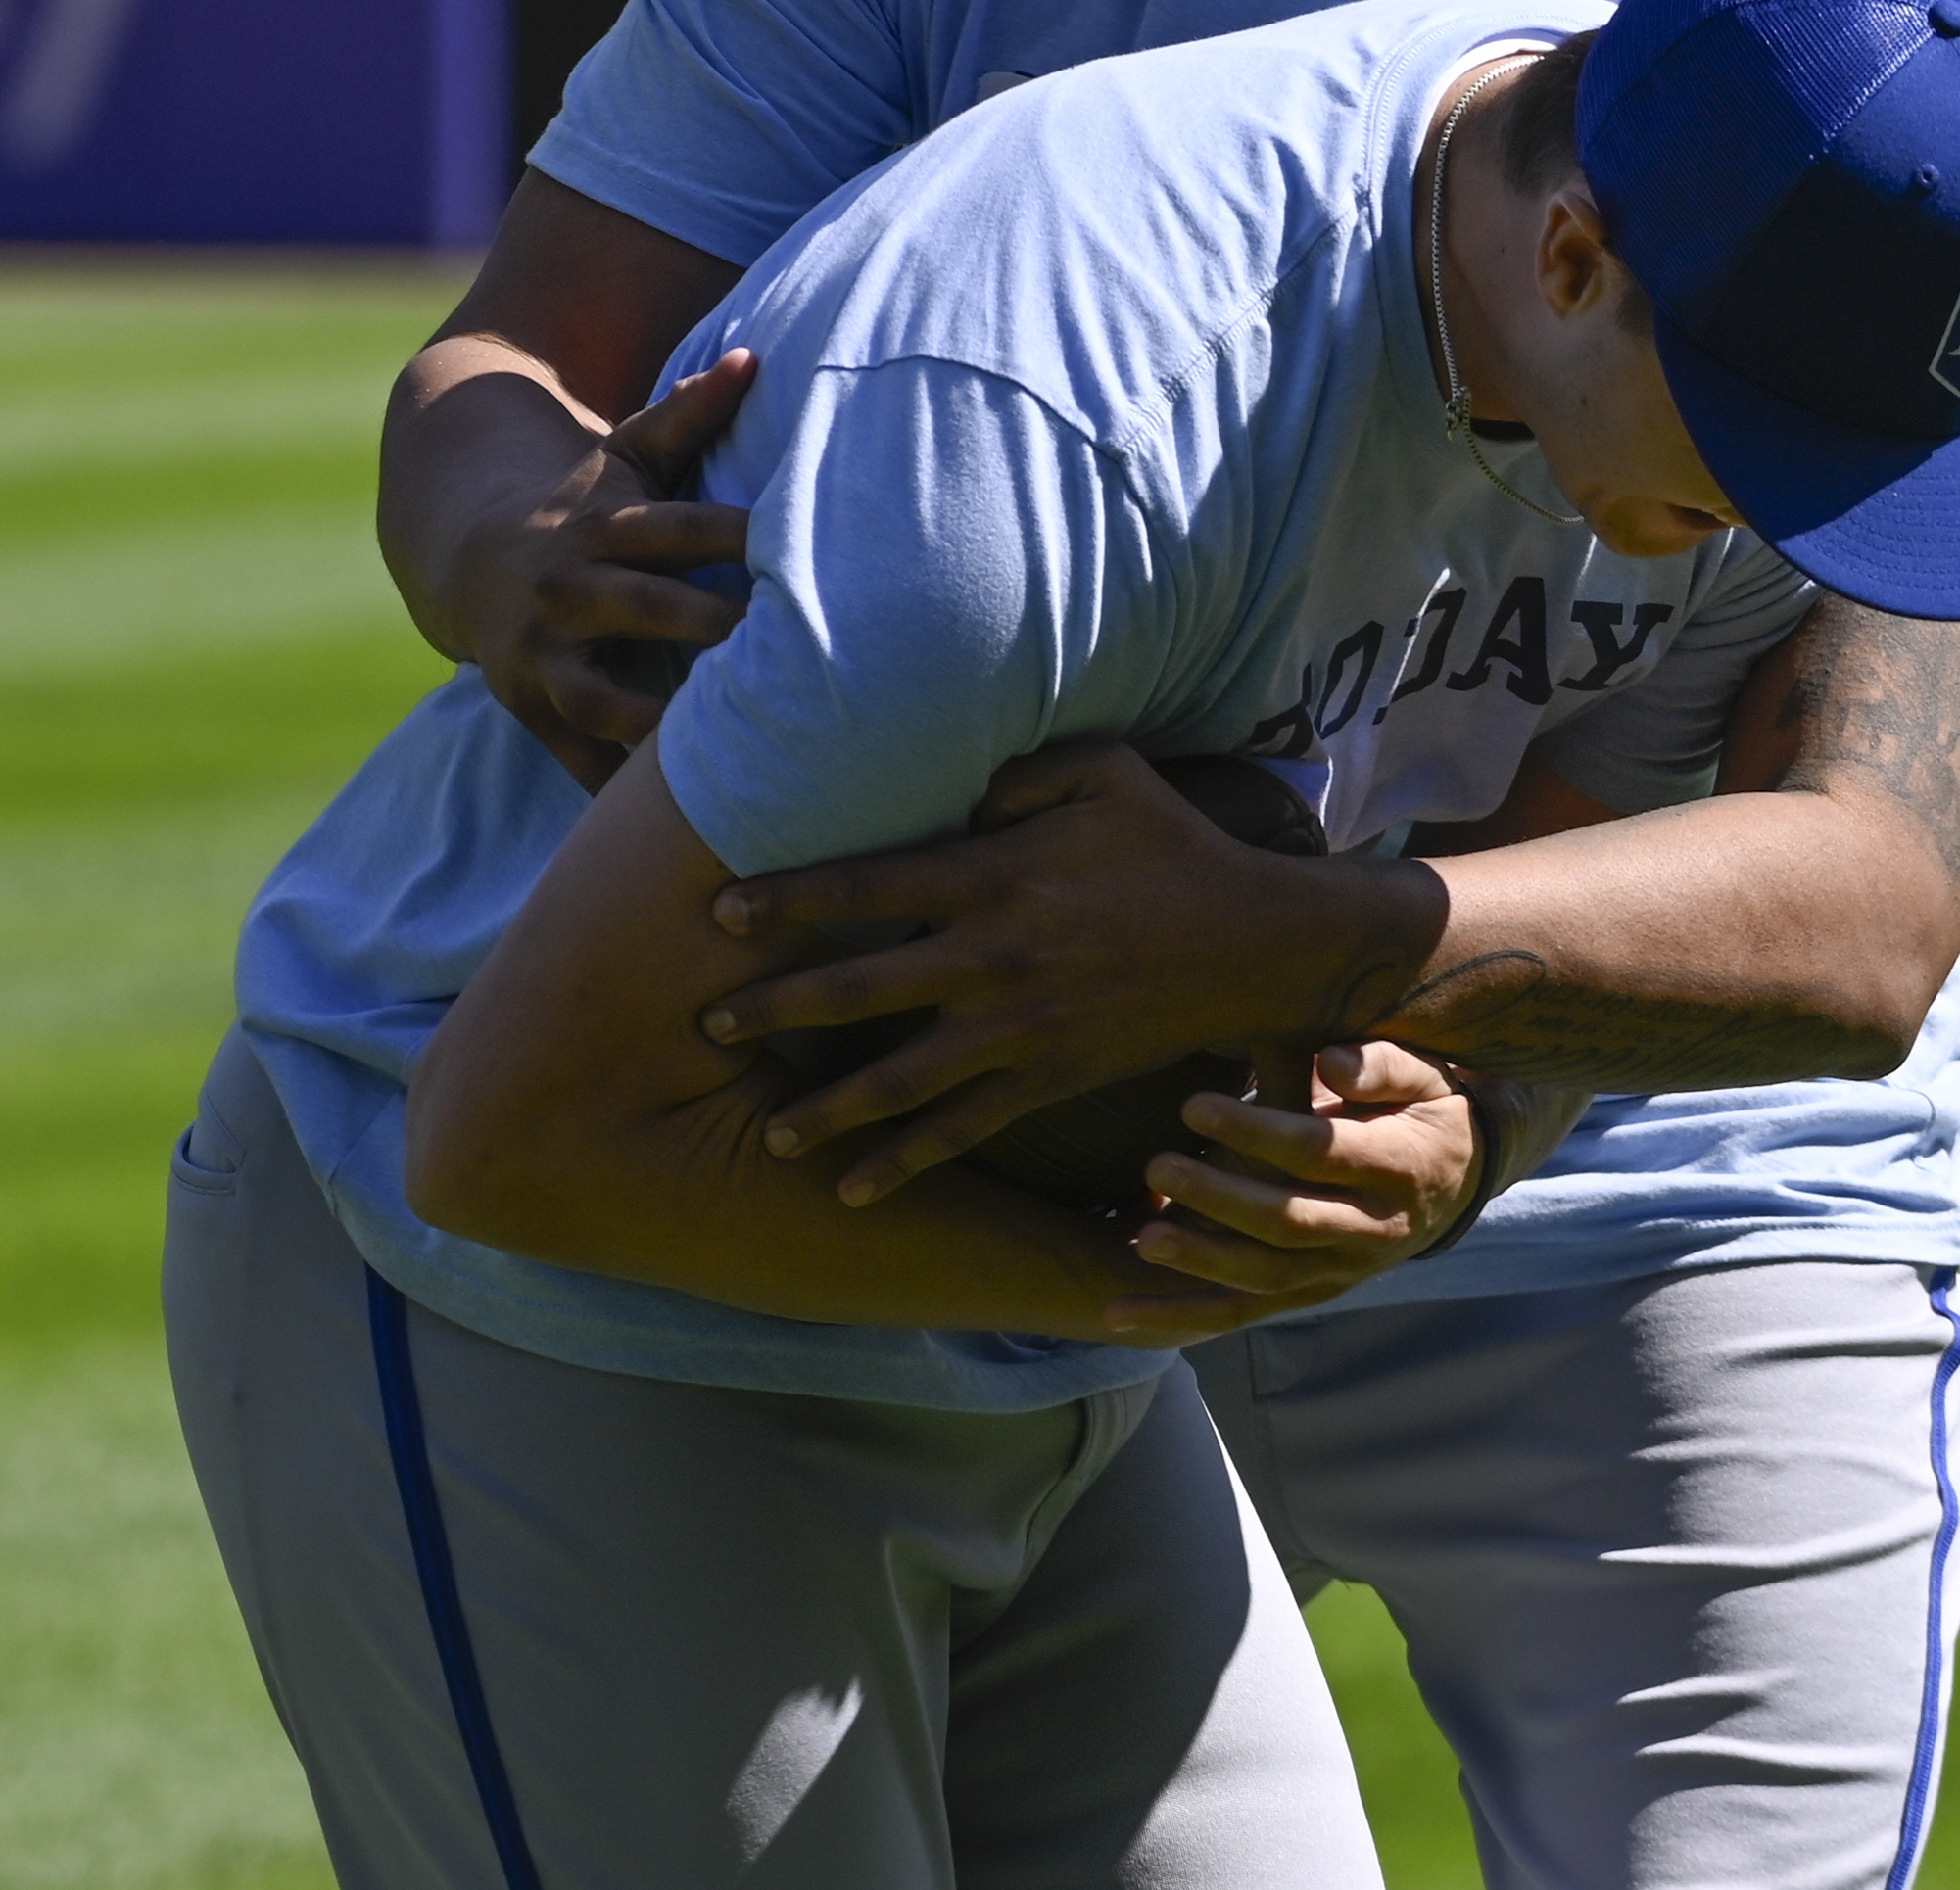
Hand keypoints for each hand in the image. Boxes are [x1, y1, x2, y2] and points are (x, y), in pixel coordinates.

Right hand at [449, 351, 759, 788]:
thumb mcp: (627, 455)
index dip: (741, 535)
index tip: (812, 549)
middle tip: (801, 655)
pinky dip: (620, 796)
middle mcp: (567, 589)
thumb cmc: (582, 504)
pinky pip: (578, 762)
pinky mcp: (528, 710)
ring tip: (740, 752)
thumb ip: (690, 415)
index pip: (679, 528)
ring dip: (665, 728)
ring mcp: (542, 656)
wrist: (466, 557)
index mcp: (601, 524)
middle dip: (718, 631)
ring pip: (605, 699)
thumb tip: (757, 356)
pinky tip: (685, 827)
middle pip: (651, 610)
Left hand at [700, 741, 1442, 1205]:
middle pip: (858, 989)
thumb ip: (1020, 769)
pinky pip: (963, 1128)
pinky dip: (906, 1162)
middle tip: (706, 1030)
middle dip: (775, 1011)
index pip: (865, 886)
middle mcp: (992, 956)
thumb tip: (958, 784)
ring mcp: (1018, 1026)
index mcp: (994, 874)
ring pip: (900, 1077)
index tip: (717, 914)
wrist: (1253, 941)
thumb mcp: (1104, 771)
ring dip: (827, 1108)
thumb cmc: (1173, 844)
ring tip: (766, 1132)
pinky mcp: (1048, 1077)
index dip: (786, 899)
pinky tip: (852, 1189)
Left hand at [1113, 1041, 1481, 1318]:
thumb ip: (1382, 1064)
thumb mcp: (1425, 1073)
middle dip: (1219, 1198)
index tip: (1195, 1105)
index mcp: (1401, 1167)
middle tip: (1158, 1165)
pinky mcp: (1308, 1294)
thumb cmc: (1424, 1108)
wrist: (1455, 1181)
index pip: (1321, 1153)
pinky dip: (1180, 1318)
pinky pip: (1240, 1315)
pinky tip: (1120, 1314)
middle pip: (1288, 1221)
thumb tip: (1332, 1061)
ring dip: (1201, 1263)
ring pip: (1265, 1277)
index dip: (1258, 1132)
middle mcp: (1374, 1230)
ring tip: (1143, 1238)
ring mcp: (1340, 1272)